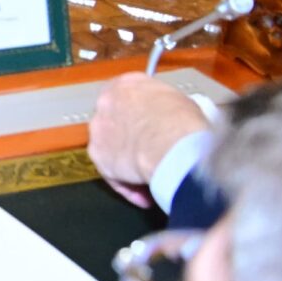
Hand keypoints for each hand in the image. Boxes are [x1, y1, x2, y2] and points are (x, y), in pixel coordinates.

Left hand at [88, 74, 209, 206]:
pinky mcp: (98, 156)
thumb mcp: (182, 103)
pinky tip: (147, 196)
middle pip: (117, 124)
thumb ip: (167, 107)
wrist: (172, 145)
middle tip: (154, 155)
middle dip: (134, 141)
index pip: (128, 98)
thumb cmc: (183, 123)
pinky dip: (128, 186)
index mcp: (127, 84)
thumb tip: (174, 119)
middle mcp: (106, 103)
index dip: (141, 117)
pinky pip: (113, 175)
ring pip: (113, 150)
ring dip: (130, 165)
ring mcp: (99, 129)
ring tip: (153, 179)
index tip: (153, 129)